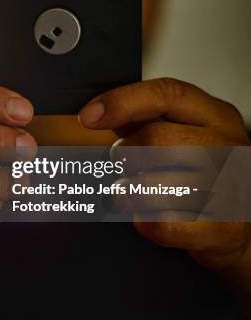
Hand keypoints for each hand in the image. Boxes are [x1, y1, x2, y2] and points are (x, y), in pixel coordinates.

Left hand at [79, 78, 249, 270]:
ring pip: (148, 187)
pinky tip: (154, 215)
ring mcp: (229, 189)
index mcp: (216, 116)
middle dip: (123, 156)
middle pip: (152, 139)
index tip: (88, 116)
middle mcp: (228, 148)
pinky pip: (159, 223)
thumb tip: (96, 114)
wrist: (244, 224)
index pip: (167, 94)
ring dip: (127, 193)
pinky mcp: (221, 228)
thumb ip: (144, 120)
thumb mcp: (184, 134)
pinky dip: (144, 222)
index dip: (121, 102)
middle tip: (125, 167)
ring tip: (137, 193)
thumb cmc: (204, 175)